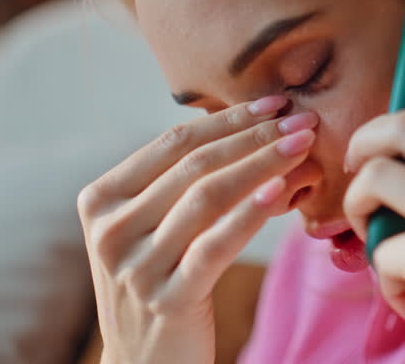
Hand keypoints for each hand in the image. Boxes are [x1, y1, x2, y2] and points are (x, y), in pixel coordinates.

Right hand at [77, 95, 317, 363]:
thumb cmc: (159, 283)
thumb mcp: (149, 228)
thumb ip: (175, 182)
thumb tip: (245, 124)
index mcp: (101, 200)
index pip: (173, 144)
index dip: (227, 119)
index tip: (275, 104)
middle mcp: (110, 231)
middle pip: (193, 167)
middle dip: (255, 138)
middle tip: (303, 122)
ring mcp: (135, 267)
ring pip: (207, 199)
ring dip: (262, 166)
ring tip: (303, 149)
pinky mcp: (166, 300)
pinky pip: (214, 246)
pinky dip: (249, 215)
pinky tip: (280, 192)